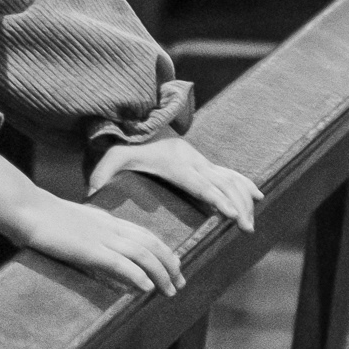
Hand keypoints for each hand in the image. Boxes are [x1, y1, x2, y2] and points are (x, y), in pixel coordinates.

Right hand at [11, 191, 185, 296]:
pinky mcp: (89, 250)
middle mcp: (110, 227)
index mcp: (107, 220)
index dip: (163, 250)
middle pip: (151, 244)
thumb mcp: (74, 224)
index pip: (144, 234)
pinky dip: (138, 275)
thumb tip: (99, 254)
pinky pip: (121, 264)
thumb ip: (90, 235)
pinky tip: (147, 288)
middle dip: (170, 264)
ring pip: (143, 254)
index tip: (174, 265)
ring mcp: (101, 238)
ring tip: (170, 291)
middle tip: (180, 283)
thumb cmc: (43, 217)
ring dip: (161, 273)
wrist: (27, 209)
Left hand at [88, 136, 260, 231]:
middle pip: (220, 185)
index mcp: (174, 164)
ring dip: (243, 199)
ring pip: (229, 179)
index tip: (229, 212)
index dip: (216, 197)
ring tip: (250, 223)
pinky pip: (229, 173)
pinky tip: (257, 197)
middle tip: (246, 227)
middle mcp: (192, 161)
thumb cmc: (126, 144)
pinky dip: (244, 184)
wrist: (140, 122)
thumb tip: (90, 192)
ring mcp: (200, 161)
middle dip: (235, 206)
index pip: (199, 183)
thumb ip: (102, 173)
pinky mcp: (203, 163)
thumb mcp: (111, 156)